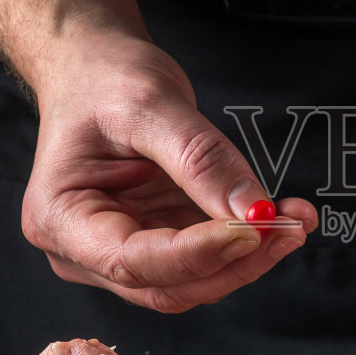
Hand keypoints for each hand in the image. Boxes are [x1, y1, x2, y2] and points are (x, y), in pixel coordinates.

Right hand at [20, 32, 317, 311]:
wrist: (95, 69)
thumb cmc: (104, 79)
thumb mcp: (151, 104)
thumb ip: (200, 159)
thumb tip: (253, 211)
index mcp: (61, 218)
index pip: (133, 260)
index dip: (198, 253)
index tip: (253, 229)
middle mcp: (83, 251)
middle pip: (166, 285)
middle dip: (234, 262)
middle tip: (289, 226)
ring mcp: (119, 252)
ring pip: (192, 281)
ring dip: (249, 257)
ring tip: (294, 218)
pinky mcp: (155, 244)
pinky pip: (205, 260)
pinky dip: (246, 243)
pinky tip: (280, 216)